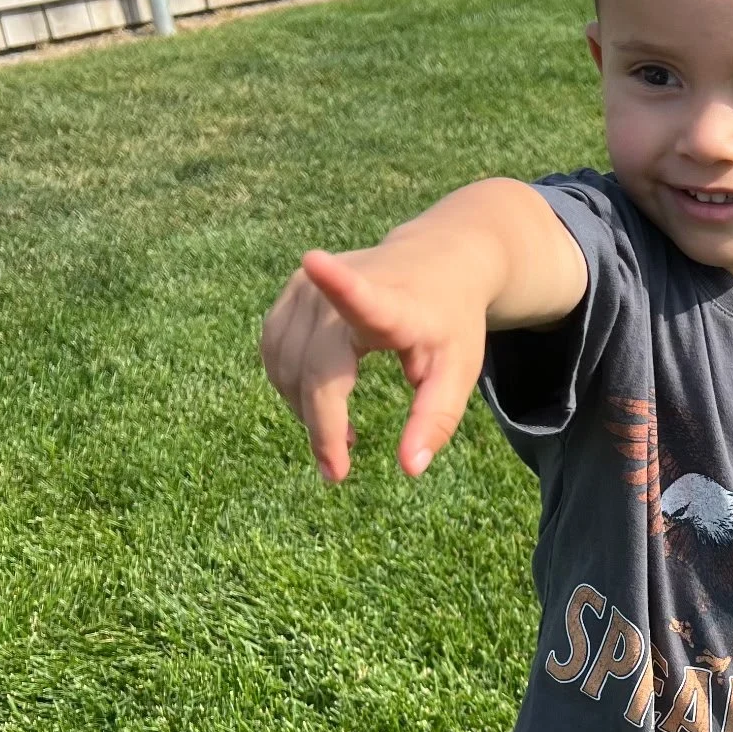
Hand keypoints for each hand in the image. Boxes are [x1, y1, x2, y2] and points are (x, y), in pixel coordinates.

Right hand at [260, 243, 488, 482]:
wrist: (436, 263)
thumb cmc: (449, 324)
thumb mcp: (458, 373)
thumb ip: (436, 420)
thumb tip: (410, 468)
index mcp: (390, 305)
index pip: (362, 295)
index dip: (337, 282)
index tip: (314, 261)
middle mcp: (341, 291)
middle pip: (312, 370)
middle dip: (320, 427)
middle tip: (338, 470)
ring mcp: (308, 288)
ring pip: (285, 366)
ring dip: (302, 410)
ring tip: (342, 434)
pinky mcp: (291, 292)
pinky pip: (274, 353)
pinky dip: (291, 387)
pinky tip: (320, 403)